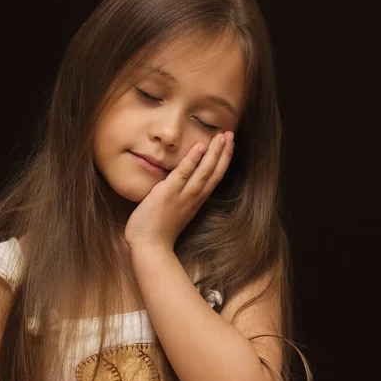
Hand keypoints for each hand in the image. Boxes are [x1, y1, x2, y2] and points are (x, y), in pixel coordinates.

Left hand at [124, 131, 234, 251]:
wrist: (149, 246)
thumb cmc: (157, 230)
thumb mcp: (174, 210)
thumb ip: (179, 196)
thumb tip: (177, 182)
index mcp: (195, 200)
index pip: (214, 177)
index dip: (223, 161)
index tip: (229, 146)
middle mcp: (194, 197)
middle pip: (214, 172)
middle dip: (224, 152)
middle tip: (231, 134)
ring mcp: (183, 195)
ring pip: (204, 171)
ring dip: (215, 152)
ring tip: (222, 136)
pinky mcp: (169, 193)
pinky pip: (184, 173)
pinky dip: (193, 159)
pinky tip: (200, 146)